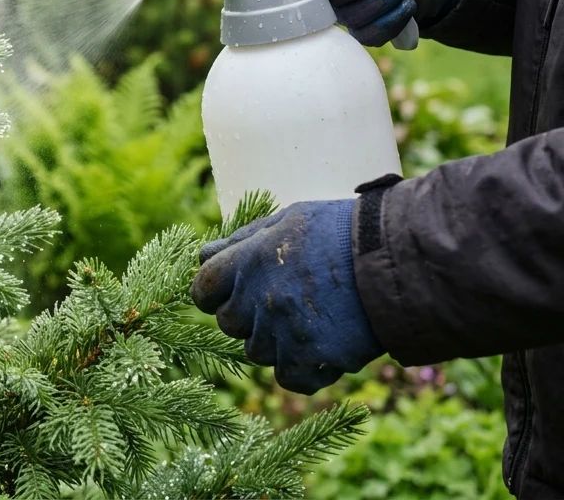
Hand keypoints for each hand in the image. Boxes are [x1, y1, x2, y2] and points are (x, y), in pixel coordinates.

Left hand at [190, 200, 382, 393]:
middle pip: (227, 322)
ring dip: (272, 339)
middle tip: (277, 299)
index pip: (201, 288)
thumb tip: (205, 256)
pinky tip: (315, 348)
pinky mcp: (312, 359)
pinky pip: (286, 377)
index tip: (225, 290)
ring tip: (305, 317)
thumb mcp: (286, 219)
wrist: (396, 258)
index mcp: (246, 262)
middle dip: (245, 313)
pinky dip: (298, 368)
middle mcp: (257, 299)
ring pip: (255, 351)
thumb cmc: (340, 230)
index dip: (211, 291)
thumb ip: (242, 240)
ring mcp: (283, 332)